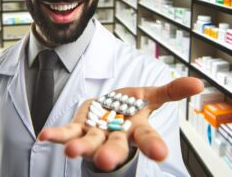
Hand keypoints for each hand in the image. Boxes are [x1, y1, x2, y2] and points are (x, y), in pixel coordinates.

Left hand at [39, 77, 203, 171]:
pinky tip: (46, 135)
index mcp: (135, 128)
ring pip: (88, 141)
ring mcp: (96, 133)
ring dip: (80, 145)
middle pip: (114, 145)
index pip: (147, 137)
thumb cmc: (131, 107)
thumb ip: (171, 91)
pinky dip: (58, 133)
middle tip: (105, 160)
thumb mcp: (151, 95)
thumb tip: (198, 84)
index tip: (160, 153)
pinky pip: (68, 130)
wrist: (111, 110)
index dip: (152, 144)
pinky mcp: (80, 125)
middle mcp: (115, 135)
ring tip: (71, 150)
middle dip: (110, 153)